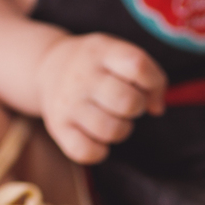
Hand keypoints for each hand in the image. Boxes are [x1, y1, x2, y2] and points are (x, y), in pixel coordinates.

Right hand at [37, 34, 167, 164]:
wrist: (47, 67)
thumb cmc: (96, 66)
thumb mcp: (118, 54)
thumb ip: (147, 74)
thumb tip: (157, 108)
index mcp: (101, 52)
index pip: (138, 65)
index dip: (154, 82)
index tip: (146, 88)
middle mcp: (82, 76)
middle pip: (128, 101)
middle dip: (136, 106)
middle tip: (127, 104)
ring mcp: (68, 103)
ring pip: (112, 130)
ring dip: (122, 130)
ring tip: (113, 119)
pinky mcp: (58, 128)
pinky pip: (88, 152)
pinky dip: (100, 151)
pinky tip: (97, 137)